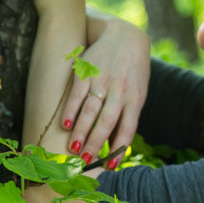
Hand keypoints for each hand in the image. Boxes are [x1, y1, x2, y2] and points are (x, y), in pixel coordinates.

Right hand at [61, 16, 149, 164]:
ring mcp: (102, 80)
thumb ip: (127, 117)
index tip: (110, 167)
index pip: (128, 128)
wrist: (124, 36)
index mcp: (135, 98)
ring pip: (90, 110)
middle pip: (107, 121)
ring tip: (73, 148)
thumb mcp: (137, 92)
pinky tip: (66, 124)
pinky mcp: (86, 71)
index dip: (119, 149)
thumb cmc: (133, 72)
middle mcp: (119, 90)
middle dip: (96, 143)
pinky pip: (76, 94)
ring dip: (81, 131)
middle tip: (85, 161)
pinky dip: (71, 110)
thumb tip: (115, 147)